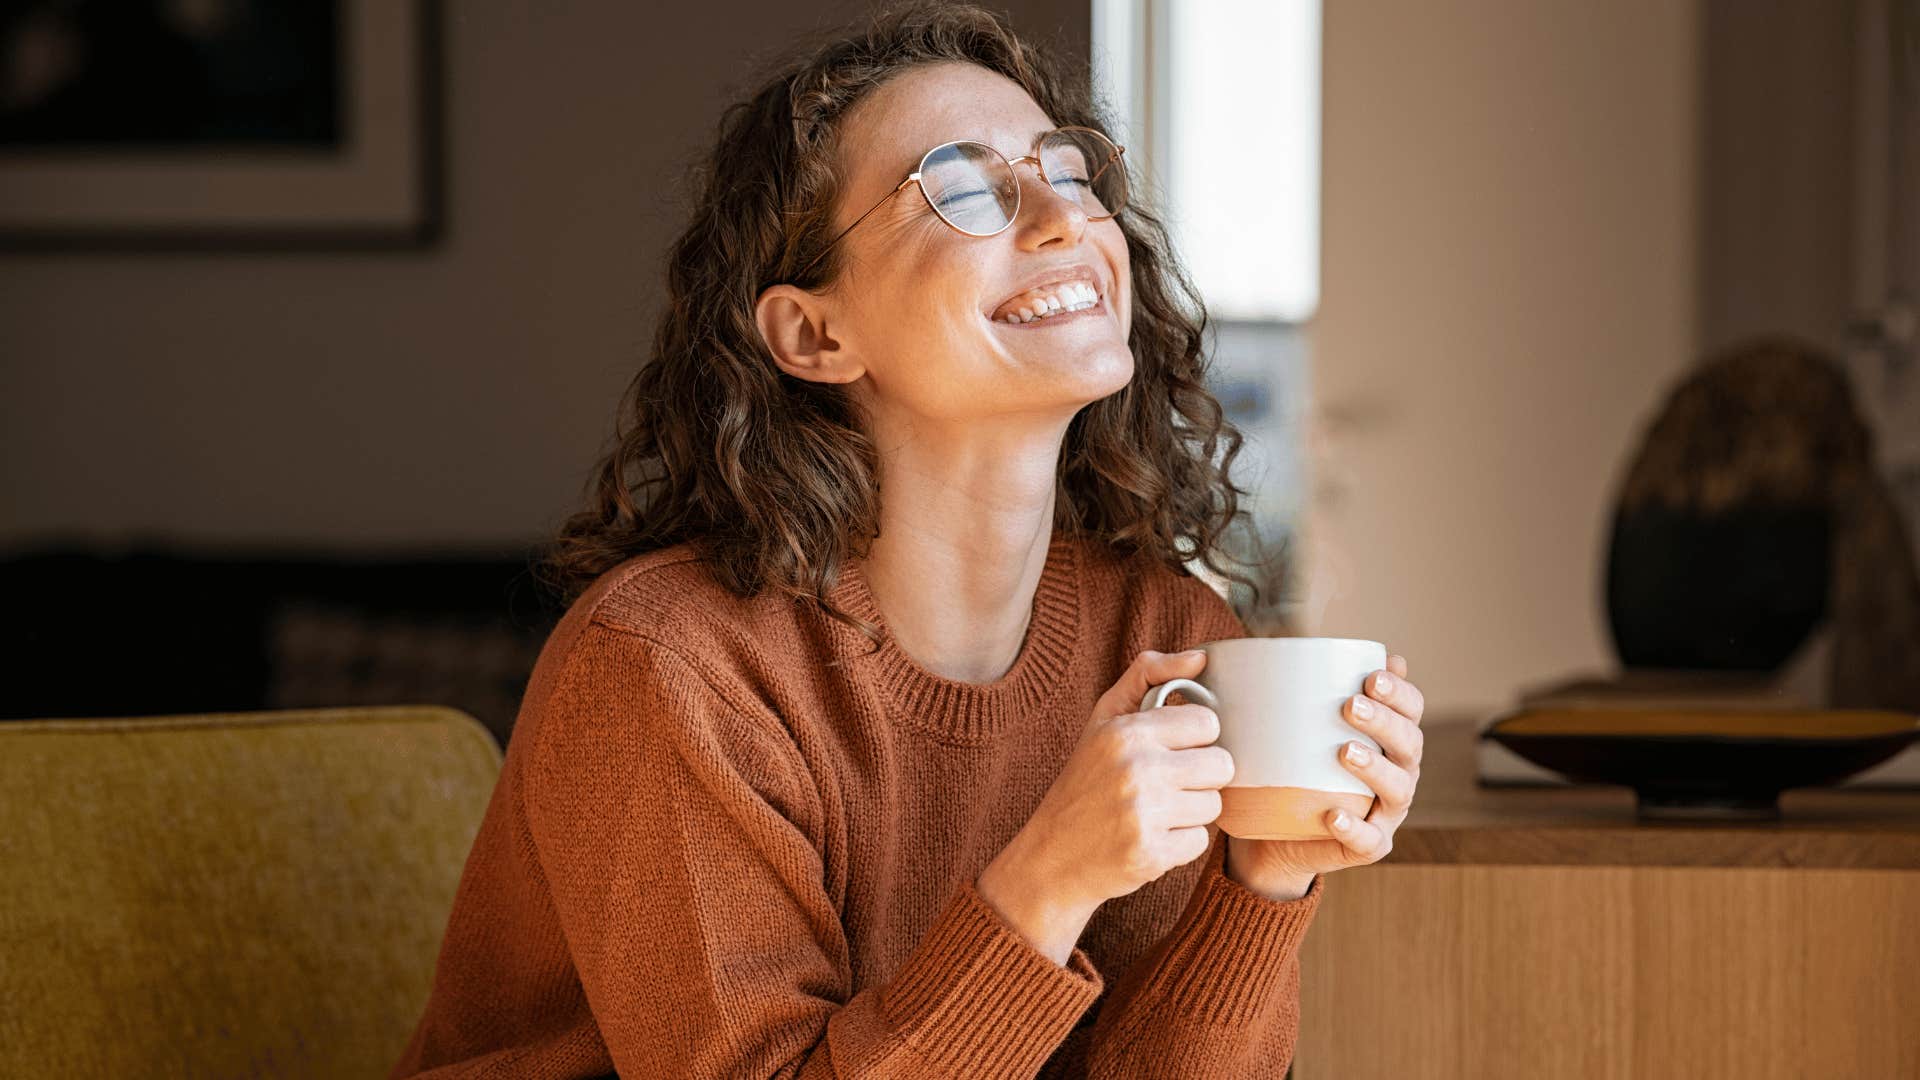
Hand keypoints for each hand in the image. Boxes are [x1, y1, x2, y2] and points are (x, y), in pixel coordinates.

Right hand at [978, 649, 1236, 960]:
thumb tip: (1200, 657)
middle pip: (1221, 765)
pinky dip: (1180, 844)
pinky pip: (1200, 842)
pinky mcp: (1151, 854)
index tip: (1172, 749)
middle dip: (1200, 777)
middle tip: (1167, 784)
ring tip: (1156, 812)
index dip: (1195, 738)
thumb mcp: (1104, 719)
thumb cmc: (1084, 782)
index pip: (1208, 723)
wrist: (1051, 857)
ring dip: (1191, 812)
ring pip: (1214, 805)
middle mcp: (1136, 769)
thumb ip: (1148, 675)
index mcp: (1127, 732)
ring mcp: (1144, 814)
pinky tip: (1150, 838)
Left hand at [1224, 653, 1424, 898]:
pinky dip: (1354, 827)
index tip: (1371, 676)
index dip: (1400, 693)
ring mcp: (1386, 813)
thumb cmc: (1292, 768)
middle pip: (1409, 744)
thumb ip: (1304, 691)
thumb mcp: (1295, 727)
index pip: (1411, 710)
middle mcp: (1398, 773)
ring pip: (1398, 790)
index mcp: (1390, 739)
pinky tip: (1334, 814)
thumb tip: (1296, 643)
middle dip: (1385, 722)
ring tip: (1345, 752)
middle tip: (1351, 706)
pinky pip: (1368, 840)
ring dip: (1375, 769)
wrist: (1275, 834)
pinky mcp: (1368, 846)